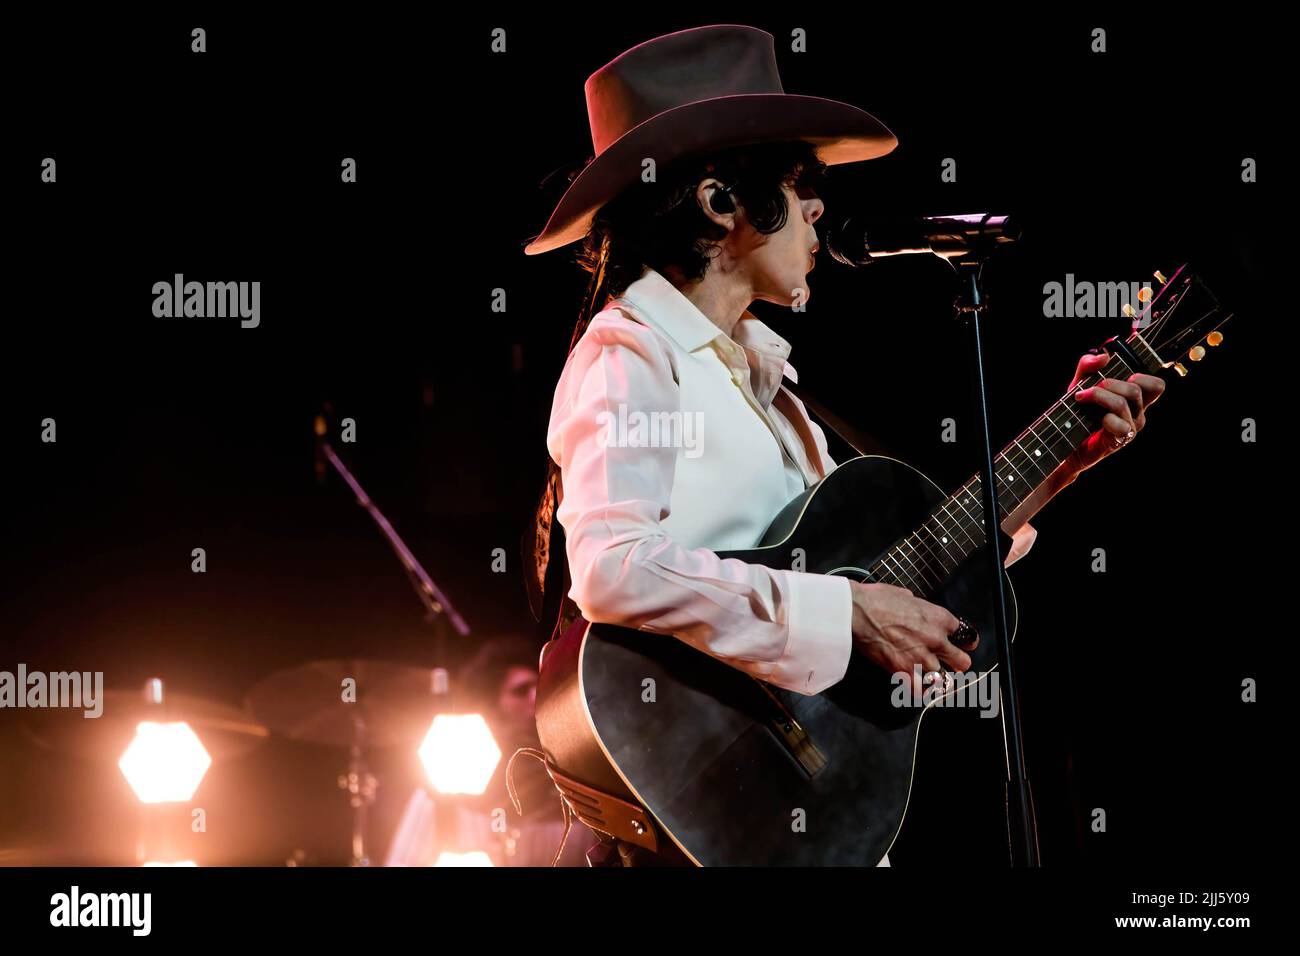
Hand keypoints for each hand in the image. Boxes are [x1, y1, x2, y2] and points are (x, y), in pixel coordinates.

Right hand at [849, 581, 972, 691]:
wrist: (857, 612)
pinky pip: (919, 691)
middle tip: (952, 665)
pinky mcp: (903, 671)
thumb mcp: (906, 595)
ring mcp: (921, 658)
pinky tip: (916, 689)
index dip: (964, 641)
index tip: (962, 645)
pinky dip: (918, 692)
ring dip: (934, 678)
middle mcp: (936, 640)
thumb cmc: (878, 599)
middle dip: (957, 664)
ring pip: (942, 679)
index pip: (965, 635)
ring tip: (929, 678)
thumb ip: (918, 607)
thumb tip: (915, 608)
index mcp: (939, 618)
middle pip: (961, 662)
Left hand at [1066, 350, 1165, 473]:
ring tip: (1081, 398)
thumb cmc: (1076, 410)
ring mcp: (1130, 427)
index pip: (1157, 385)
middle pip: (1136, 389)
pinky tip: (1096, 420)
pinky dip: (1105, 418)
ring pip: (1123, 403)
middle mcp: (1137, 412)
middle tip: (1091, 387)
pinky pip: (1120, 424)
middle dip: (1110, 382)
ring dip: (1099, 396)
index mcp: (1134, 398)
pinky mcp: (1119, 440)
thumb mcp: (1079, 382)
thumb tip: (1104, 356)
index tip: (1124, 371)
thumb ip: (1088, 365)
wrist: (1062, 438)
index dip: (1146, 375)